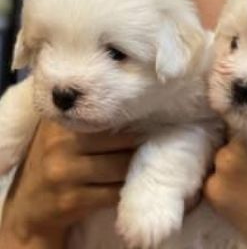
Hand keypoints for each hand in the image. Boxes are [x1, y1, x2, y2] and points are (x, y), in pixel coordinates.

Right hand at [0, 120, 134, 248]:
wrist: (30, 204)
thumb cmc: (54, 159)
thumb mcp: (61, 132)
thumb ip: (87, 118)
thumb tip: (133, 109)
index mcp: (61, 122)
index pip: (108, 116)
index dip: (131, 121)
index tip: (145, 122)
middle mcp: (60, 144)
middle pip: (122, 141)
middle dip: (139, 145)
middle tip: (148, 145)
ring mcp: (64, 173)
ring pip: (121, 167)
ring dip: (135, 168)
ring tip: (139, 164)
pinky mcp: (71, 200)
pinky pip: (114, 193)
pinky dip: (125, 190)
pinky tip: (126, 185)